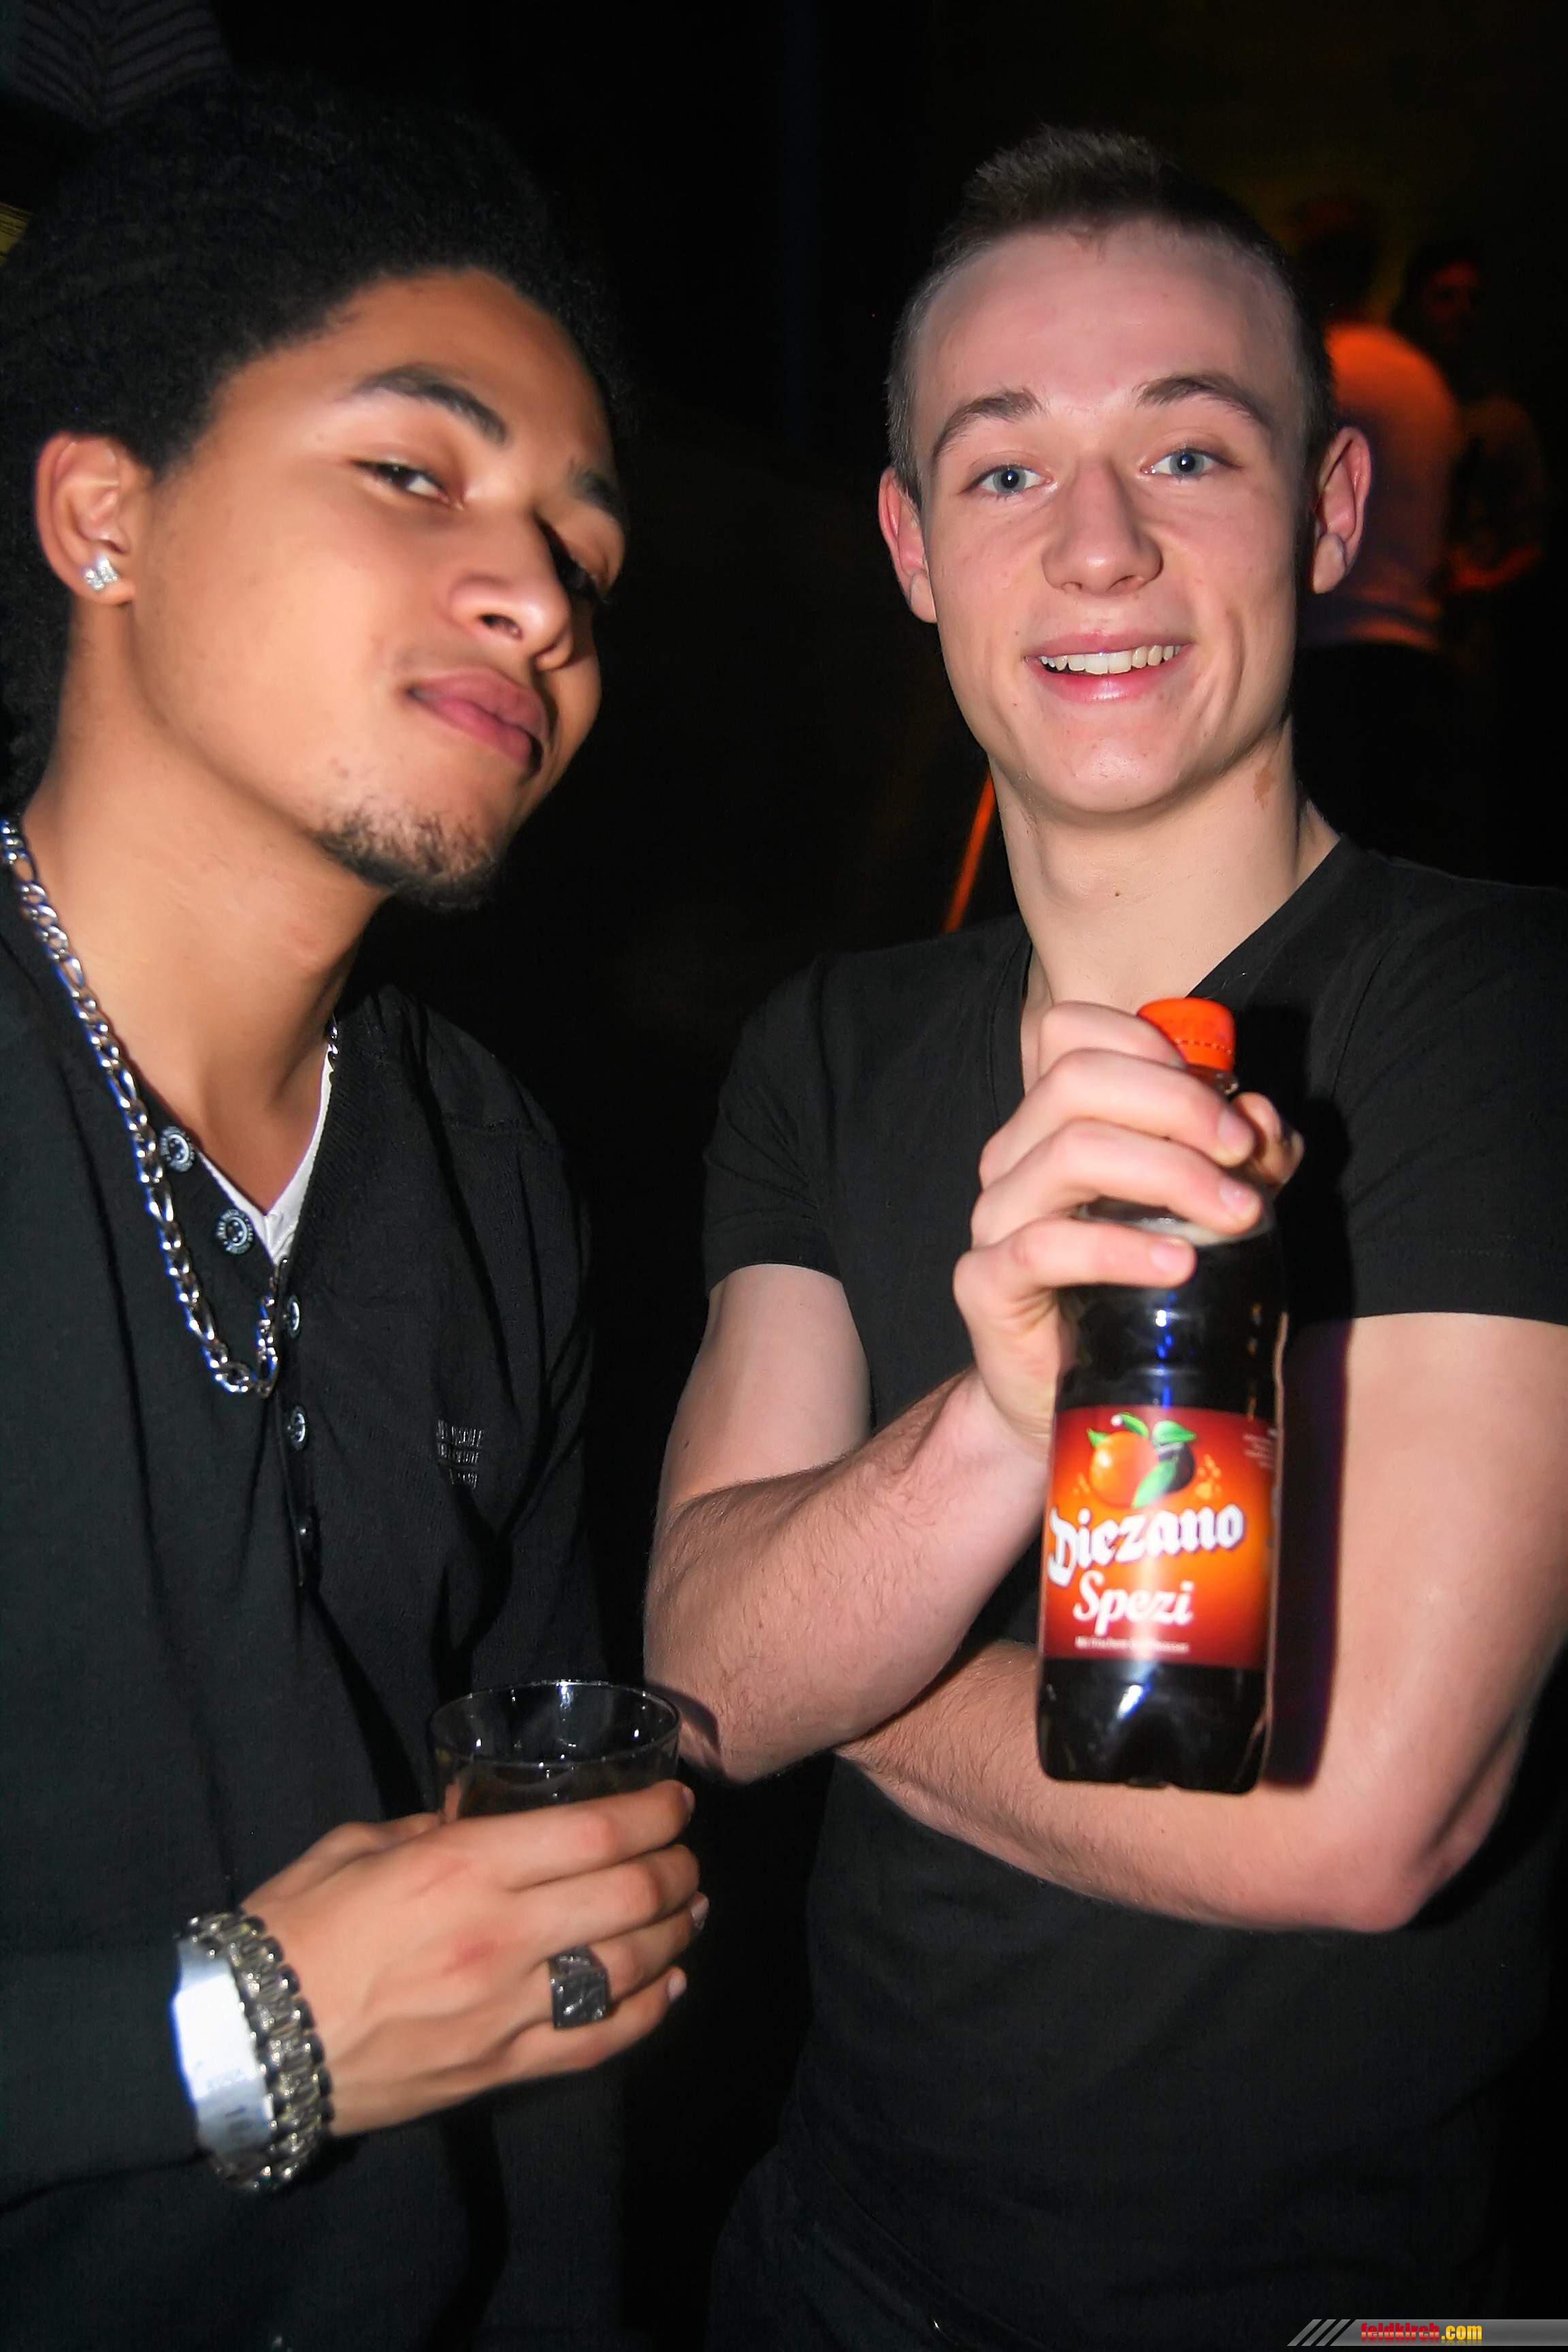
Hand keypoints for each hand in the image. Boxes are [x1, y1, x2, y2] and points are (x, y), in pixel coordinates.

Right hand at [245, 1780, 701, 2134]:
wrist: (247, 2041)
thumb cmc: (295, 1927)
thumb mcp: (359, 1844)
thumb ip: (433, 1827)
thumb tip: (480, 1814)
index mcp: (464, 1867)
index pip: (596, 1831)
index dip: (653, 1813)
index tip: (677, 1803)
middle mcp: (499, 1935)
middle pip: (629, 1896)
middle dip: (675, 1869)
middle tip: (686, 1855)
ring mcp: (505, 2010)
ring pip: (627, 1967)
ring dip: (674, 1934)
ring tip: (692, 1910)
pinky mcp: (499, 2068)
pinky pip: (597, 2041)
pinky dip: (648, 2011)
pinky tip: (669, 1984)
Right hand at [954, 1002, 1300, 1456]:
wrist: (1071, 1394)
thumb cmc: (1137, 1290)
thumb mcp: (1206, 1208)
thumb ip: (1238, 1158)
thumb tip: (1265, 1120)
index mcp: (1053, 1120)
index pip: (1075, 1032)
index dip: (1153, 1048)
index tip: (1227, 1103)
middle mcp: (1015, 1155)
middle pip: (1079, 1079)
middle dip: (1180, 1107)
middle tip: (1244, 1156)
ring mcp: (995, 1217)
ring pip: (1071, 1151)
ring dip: (1170, 1174)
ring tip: (1236, 1216)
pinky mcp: (987, 1281)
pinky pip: (1045, 1246)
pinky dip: (1122, 1248)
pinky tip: (1180, 1264)